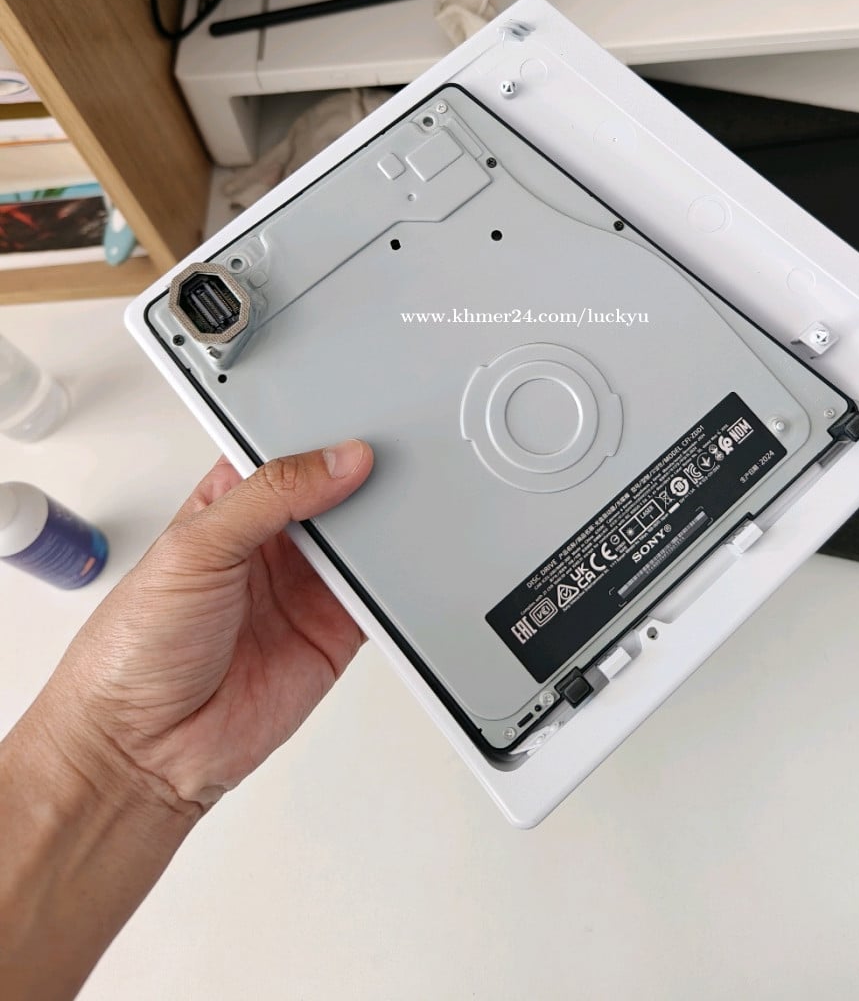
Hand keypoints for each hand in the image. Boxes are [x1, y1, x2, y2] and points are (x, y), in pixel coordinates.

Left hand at [41, 437, 373, 813]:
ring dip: (386, 526)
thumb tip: (337, 460)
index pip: (288, 453)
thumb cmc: (134, 650)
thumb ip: (269, 497)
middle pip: (336, 494)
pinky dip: (400, 583)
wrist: (142, 752)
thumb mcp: (195, 548)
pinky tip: (408, 561)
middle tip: (397, 456)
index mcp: (230, 506)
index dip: (323, 436)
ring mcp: (305, 588)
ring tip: (409, 501)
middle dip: (365, 477)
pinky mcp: (334, 632)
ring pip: (364, 542)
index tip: (361, 421)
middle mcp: (272, 543)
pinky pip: (381, 599)